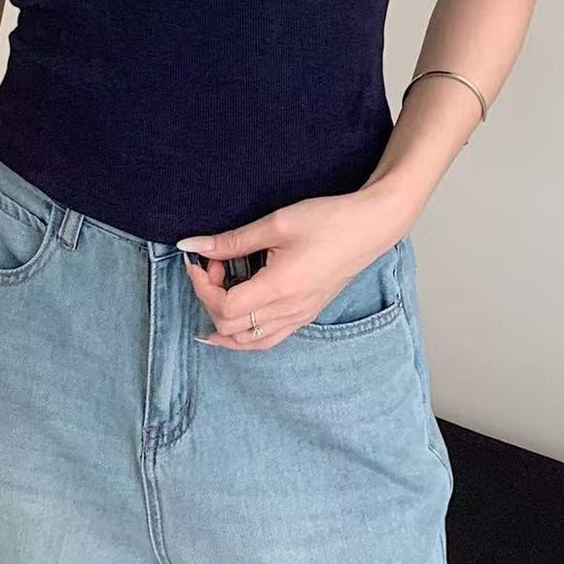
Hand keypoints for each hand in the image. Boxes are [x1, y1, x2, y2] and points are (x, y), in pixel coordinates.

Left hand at [179, 187, 409, 350]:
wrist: (370, 227)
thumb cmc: (329, 221)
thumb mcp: (276, 224)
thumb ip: (232, 240)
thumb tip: (193, 246)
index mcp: (279, 288)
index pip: (224, 309)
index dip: (202, 287)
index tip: (200, 261)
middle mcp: (289, 311)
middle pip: (230, 329)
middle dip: (210, 299)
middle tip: (215, 266)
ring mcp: (299, 317)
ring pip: (248, 342)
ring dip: (224, 322)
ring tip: (219, 291)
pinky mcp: (306, 315)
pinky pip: (268, 339)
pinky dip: (245, 333)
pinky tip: (239, 315)